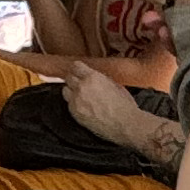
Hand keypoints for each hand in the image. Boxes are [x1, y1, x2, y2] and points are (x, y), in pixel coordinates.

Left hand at [61, 65, 178, 166]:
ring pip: (65, 90)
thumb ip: (101, 79)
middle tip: (80, 83)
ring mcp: (76, 101)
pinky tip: (83, 105)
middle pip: (68, 77)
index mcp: (93, 77)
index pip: (75, 66)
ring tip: (80, 94)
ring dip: (71, 90)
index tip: (79, 71)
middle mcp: (81, 87)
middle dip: (74, 79)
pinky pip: (68, 104)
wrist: (124, 123)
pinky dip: (73, 103)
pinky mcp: (75, 113)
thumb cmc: (124, 105)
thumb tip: (96, 78)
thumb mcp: (115, 84)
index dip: (78, 69)